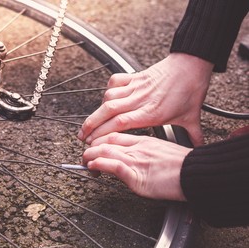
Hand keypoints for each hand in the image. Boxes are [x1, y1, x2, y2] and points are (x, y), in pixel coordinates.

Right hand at [77, 53, 213, 145]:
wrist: (192, 64)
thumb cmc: (191, 90)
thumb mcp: (192, 117)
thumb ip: (193, 136)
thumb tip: (198, 150)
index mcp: (152, 112)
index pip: (121, 123)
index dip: (103, 132)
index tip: (94, 141)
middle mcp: (140, 99)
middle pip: (109, 111)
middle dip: (91, 124)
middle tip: (82, 135)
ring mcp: (136, 86)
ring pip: (109, 97)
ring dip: (98, 109)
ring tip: (92, 121)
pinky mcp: (134, 76)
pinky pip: (114, 81)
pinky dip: (108, 89)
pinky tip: (107, 98)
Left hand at [82, 133, 191, 200]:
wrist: (197, 174)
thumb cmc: (184, 166)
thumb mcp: (162, 153)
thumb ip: (146, 153)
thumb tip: (135, 160)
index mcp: (143, 141)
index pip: (114, 136)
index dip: (99, 140)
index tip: (93, 147)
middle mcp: (137, 147)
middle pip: (105, 142)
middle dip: (91, 148)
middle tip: (85, 158)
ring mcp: (136, 160)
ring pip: (105, 151)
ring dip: (90, 156)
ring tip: (85, 163)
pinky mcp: (137, 174)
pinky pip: (114, 165)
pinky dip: (100, 164)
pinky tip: (93, 166)